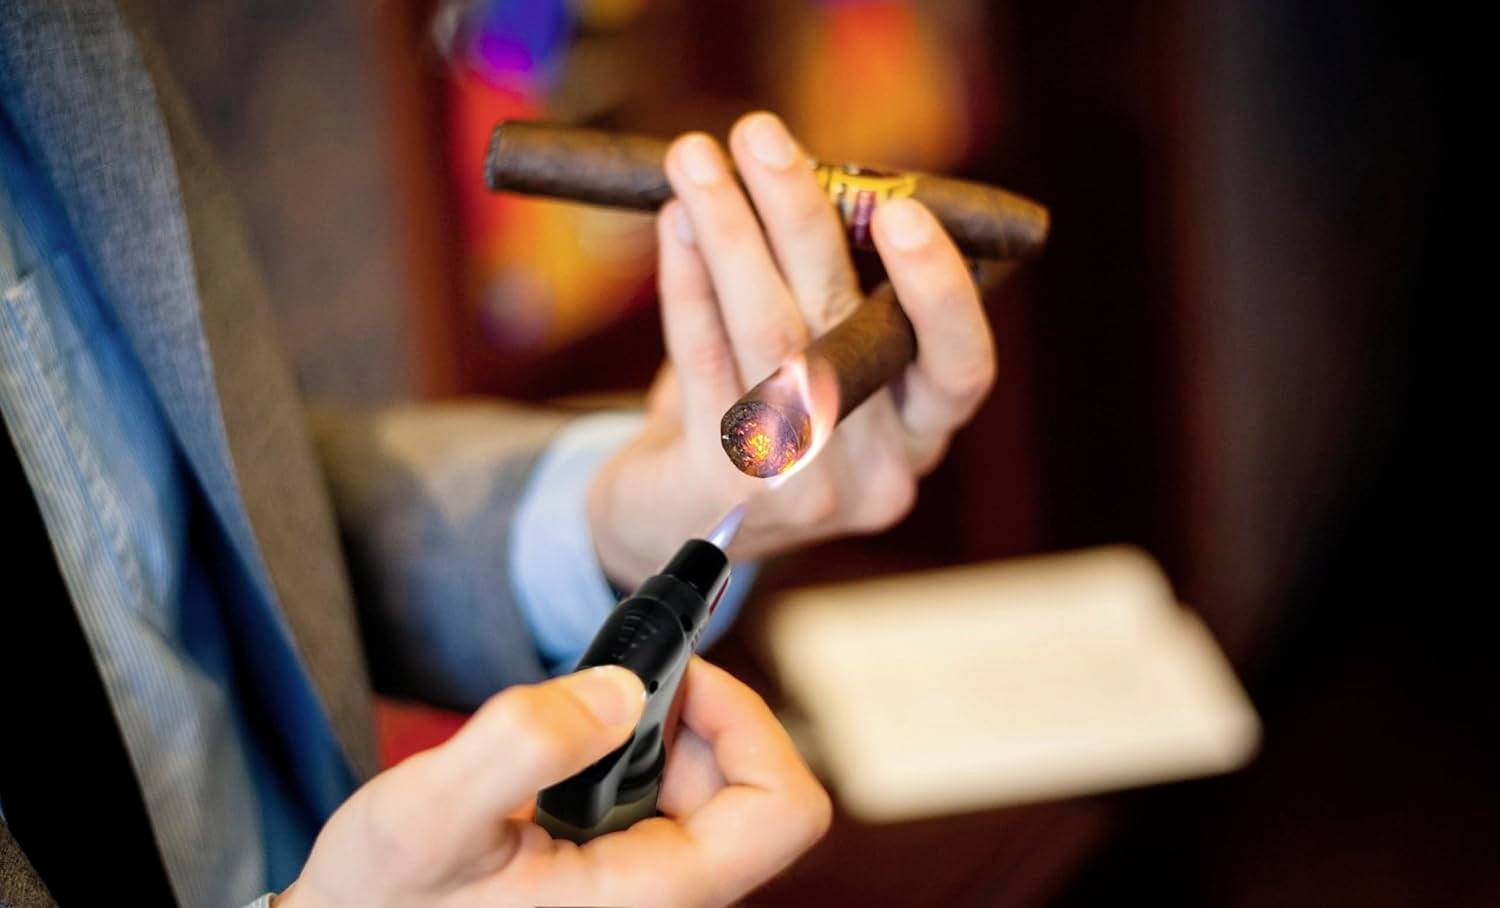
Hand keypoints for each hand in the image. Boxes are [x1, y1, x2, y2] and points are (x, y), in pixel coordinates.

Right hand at [278, 660, 829, 907]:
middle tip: (610, 692)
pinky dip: (636, 762)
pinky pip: (673, 809)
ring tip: (574, 733)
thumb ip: (524, 744)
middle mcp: (666, 903)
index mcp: (648, 900)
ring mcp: (649, 893)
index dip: (749, 723)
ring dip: (659, 741)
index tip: (677, 680)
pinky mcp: (626, 880)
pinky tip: (569, 762)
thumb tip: (622, 692)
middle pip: (754, 792)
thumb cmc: (382, 897)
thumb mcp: (427, 815)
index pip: (782, 810)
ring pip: (716, 796)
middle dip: (695, 722)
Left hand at [589, 112, 997, 583]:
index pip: (960, 369)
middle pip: (846, 326)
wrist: (666, 523)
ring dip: (730, 230)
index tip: (903, 210)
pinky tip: (673, 224)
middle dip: (800, 214)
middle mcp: (875, 473)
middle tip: (759, 135)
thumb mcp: (812, 366)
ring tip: (694, 160)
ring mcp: (800, 487)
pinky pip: (704, 358)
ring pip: (771, 333)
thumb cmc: (753, 421)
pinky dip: (686, 280)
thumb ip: (825, 298)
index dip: (939, 292)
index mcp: (918, 438)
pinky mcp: (722, 486)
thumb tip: (801, 177)